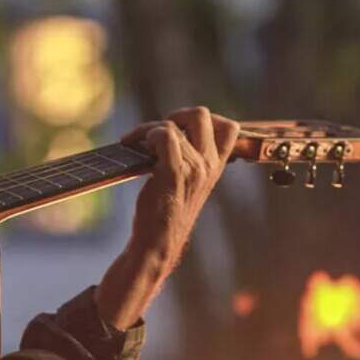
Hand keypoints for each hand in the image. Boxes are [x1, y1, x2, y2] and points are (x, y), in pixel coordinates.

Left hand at [119, 106, 240, 270]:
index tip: (180, 129)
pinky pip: (162, 135)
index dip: (204, 119)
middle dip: (176, 114)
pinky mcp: (173, 173)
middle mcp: (209, 166)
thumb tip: (170, 133)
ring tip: (134, 144)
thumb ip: (190, 161)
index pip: (230, 127)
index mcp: (216, 167)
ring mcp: (193, 169)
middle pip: (202, 114)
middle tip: (157, 131)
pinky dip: (142, 134)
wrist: (156, 244)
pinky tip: (130, 145)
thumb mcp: (187, 185)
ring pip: (170, 126)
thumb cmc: (165, 215)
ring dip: (146, 130)